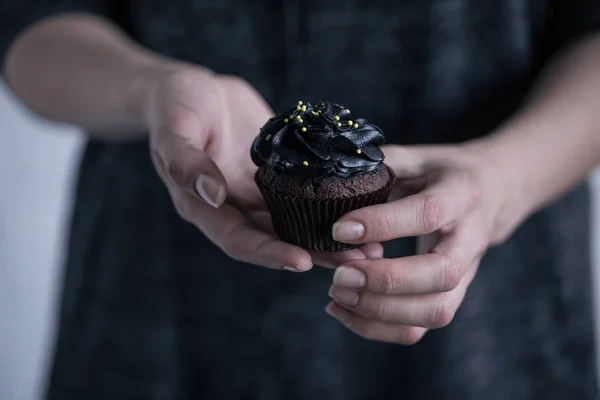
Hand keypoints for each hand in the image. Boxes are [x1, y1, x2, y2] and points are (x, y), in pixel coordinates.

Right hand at [144, 67, 380, 269]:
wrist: (193, 88)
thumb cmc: (174, 105)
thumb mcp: (174, 129)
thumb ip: (186, 162)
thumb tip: (214, 194)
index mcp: (205, 207)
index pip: (238, 240)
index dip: (268, 253)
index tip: (302, 261)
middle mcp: (235, 207)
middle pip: (276, 240)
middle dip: (315, 253)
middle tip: (355, 261)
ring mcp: (258, 193)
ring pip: (297, 222)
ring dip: (331, 236)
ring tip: (370, 246)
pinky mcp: (277, 175)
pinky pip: (305, 193)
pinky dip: (331, 202)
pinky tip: (361, 204)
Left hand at [325, 144, 520, 342]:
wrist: (494, 193)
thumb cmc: (442, 173)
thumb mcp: (416, 157)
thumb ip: (381, 165)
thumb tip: (333, 181)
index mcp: (460, 195)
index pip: (427, 213)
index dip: (383, 224)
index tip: (339, 230)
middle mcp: (469, 240)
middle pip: (440, 274)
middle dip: (385, 281)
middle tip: (339, 275)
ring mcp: (465, 275)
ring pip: (434, 311)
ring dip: (380, 312)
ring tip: (337, 295)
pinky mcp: (450, 297)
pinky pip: (419, 328)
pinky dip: (378, 328)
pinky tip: (345, 311)